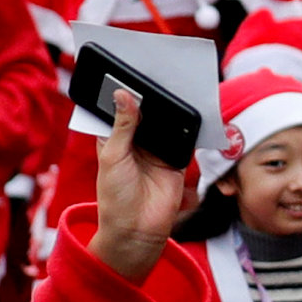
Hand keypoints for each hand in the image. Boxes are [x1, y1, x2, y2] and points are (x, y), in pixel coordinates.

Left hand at [85, 90, 193, 280]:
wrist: (137, 231)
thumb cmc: (115, 197)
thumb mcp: (113, 156)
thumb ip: (122, 126)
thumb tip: (124, 94)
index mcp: (113, 138)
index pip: (118, 108)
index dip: (122, 92)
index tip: (127, 70)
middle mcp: (135, 141)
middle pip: (144, 112)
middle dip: (149, 97)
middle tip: (155, 72)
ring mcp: (156, 150)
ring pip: (164, 123)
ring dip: (168, 110)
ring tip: (173, 85)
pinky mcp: (175, 160)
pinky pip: (183, 139)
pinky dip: (186, 128)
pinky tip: (188, 111)